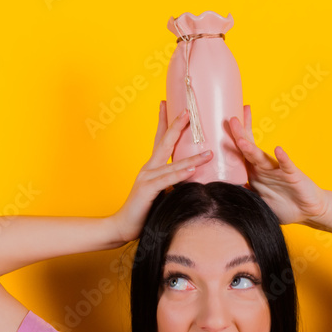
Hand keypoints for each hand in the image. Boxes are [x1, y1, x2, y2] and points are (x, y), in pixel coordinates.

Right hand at [108, 101, 213, 243]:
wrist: (122, 227)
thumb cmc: (143, 212)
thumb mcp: (162, 194)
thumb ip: (175, 184)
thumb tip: (196, 180)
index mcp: (152, 168)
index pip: (160, 140)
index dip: (165, 122)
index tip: (170, 104)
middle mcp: (149, 168)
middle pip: (165, 142)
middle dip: (177, 126)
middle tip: (189, 112)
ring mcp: (147, 178)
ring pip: (173, 164)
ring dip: (193, 158)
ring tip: (209, 151)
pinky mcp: (147, 190)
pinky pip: (167, 180)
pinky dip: (180, 175)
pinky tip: (192, 170)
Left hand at [228, 106, 327, 226]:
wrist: (307, 211)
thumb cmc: (282, 204)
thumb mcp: (257, 200)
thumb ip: (242, 193)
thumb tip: (218, 192)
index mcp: (255, 172)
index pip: (242, 152)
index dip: (234, 139)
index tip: (226, 123)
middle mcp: (265, 168)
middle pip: (249, 149)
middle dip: (240, 134)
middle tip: (231, 119)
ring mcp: (278, 170)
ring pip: (262, 158)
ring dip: (251, 149)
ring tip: (241, 139)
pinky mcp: (293, 176)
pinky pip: (287, 166)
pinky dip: (283, 158)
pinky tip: (278, 150)